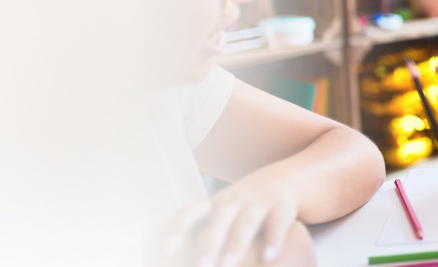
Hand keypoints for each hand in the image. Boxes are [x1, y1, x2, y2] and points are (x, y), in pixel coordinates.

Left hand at [163, 171, 301, 266]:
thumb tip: (154, 242)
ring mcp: (258, 203)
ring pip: (246, 222)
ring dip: (236, 244)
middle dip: (209, 243)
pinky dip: (273, 241)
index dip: (178, 229)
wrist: (283, 180)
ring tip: (228, 265)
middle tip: (200, 266)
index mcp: (213, 204)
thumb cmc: (240, 206)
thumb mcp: (217, 212)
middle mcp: (234, 201)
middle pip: (219, 219)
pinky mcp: (282, 208)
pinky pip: (277, 224)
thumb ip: (192, 228)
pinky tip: (269, 259)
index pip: (191, 213)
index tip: (166, 249)